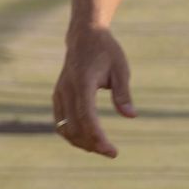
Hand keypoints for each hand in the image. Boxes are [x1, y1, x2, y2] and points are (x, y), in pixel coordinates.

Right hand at [51, 27, 135, 157]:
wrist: (84, 36)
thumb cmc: (106, 51)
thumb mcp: (121, 69)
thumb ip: (123, 93)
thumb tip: (131, 116)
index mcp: (82, 83)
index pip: (86, 117)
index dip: (97, 137)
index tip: (111, 150)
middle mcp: (66, 90)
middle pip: (74, 127)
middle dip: (91, 144)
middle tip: (111, 152)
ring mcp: (59, 94)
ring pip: (64, 127)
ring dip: (80, 142)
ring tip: (101, 148)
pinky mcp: (57, 96)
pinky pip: (60, 121)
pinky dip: (71, 134)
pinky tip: (87, 140)